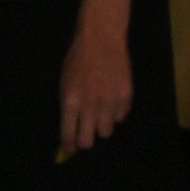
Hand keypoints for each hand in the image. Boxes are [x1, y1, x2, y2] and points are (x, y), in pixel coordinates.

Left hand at [60, 19, 131, 151]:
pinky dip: (115, 114)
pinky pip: (121, 117)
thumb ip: (68, 106)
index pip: (68, 135)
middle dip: (85, 142)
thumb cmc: (77, 60)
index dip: (69, 146)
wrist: (101, 40)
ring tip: (99, 114)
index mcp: (70, 102)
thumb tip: (69, 128)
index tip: (70, 150)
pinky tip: (111, 101)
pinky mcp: (126, 97)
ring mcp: (110, 102)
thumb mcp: (64, 82)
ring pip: (106, 132)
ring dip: (101, 126)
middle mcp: (90, 105)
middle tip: (85, 136)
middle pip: (88, 141)